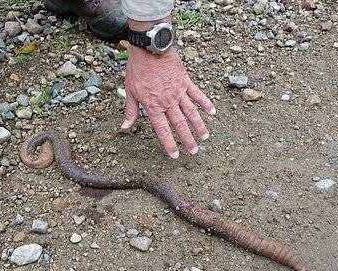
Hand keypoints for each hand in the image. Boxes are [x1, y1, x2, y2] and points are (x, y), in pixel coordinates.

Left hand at [122, 44, 215, 158]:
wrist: (150, 48)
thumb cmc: (138, 69)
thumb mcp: (130, 91)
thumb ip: (131, 111)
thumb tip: (125, 127)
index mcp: (153, 106)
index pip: (162, 130)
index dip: (169, 144)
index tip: (174, 155)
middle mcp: (168, 102)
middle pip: (180, 124)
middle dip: (188, 140)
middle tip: (194, 151)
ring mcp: (178, 91)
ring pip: (191, 112)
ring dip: (199, 126)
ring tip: (205, 137)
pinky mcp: (185, 81)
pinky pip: (197, 94)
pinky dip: (205, 103)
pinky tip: (212, 112)